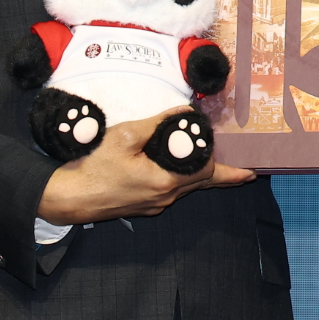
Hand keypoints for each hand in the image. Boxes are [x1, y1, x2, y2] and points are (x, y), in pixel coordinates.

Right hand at [36, 116, 255, 224]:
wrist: (68, 198)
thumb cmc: (94, 167)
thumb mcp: (126, 136)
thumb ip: (157, 123)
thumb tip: (182, 112)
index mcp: (166, 182)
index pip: (209, 174)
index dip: (230, 169)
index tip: (250, 168)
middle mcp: (165, 197)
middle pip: (202, 184)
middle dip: (223, 175)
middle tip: (245, 169)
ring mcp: (153, 205)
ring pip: (185, 188)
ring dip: (202, 176)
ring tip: (217, 165)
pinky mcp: (141, 206)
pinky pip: (170, 191)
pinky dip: (181, 179)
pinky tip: (178, 168)